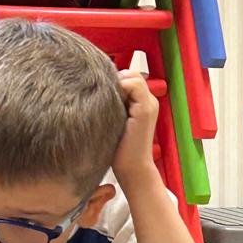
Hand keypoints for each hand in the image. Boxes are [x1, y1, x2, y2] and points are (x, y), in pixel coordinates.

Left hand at [110, 73, 160, 194]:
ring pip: (131, 76)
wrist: (132, 169)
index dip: (114, 81)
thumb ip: (111, 102)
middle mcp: (149, 100)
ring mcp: (149, 104)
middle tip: (102, 99)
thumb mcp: (114, 120)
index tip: (100, 94)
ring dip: (116, 85)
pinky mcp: (146, 109)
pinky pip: (133, 84)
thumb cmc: (119, 150)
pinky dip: (120, 89)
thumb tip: (94, 86)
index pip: (128, 76)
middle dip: (114, 81)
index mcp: (142, 102)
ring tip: (106, 104)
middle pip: (130, 73)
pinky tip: (110, 106)